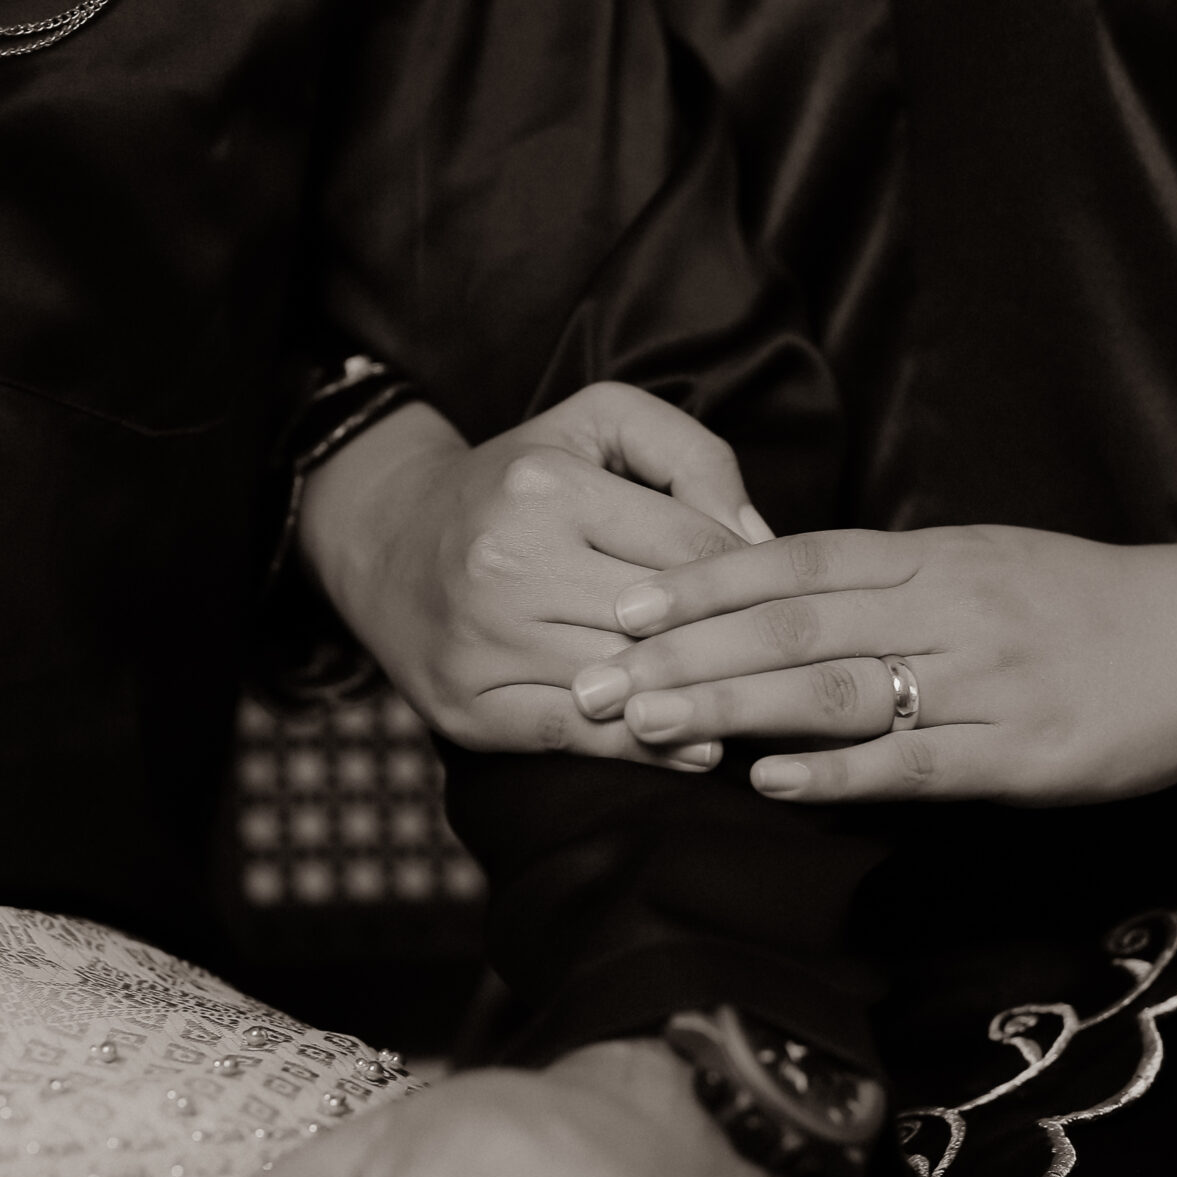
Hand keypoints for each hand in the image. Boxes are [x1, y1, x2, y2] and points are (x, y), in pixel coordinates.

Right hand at [298, 383, 772, 766]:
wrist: (387, 540)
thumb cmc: (517, 483)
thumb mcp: (596, 426)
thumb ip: (690, 455)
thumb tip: (756, 537)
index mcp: (544, 485)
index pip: (692, 547)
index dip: (754, 578)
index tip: (781, 599)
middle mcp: (505, 561)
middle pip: (664, 621)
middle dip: (736, 644)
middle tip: (789, 663)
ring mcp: (481, 641)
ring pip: (627, 682)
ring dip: (702, 700)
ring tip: (760, 708)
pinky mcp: (468, 707)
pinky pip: (578, 738)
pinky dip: (646, 749)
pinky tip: (699, 747)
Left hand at [569, 523, 1176, 802]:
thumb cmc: (1093, 604)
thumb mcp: (986, 565)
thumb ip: (892, 585)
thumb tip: (788, 605)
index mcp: (931, 558)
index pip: (791, 564)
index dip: (699, 587)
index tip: (620, 610)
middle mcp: (944, 608)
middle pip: (790, 627)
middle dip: (683, 657)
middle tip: (593, 686)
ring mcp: (983, 679)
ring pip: (837, 689)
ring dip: (731, 709)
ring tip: (649, 728)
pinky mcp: (1022, 751)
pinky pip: (917, 760)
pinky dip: (840, 772)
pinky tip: (771, 783)